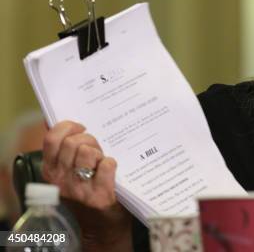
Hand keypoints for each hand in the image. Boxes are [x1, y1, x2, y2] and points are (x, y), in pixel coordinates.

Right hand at [42, 121, 131, 249]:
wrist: (101, 226)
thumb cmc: (86, 192)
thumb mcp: (67, 172)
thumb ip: (62, 149)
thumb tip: (51, 119)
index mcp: (50, 171)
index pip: (52, 139)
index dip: (67, 127)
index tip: (80, 127)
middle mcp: (61, 181)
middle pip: (74, 143)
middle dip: (89, 140)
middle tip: (96, 148)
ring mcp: (79, 189)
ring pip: (89, 152)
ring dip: (100, 152)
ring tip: (102, 160)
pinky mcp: (99, 196)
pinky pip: (107, 165)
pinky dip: (112, 163)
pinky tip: (111, 169)